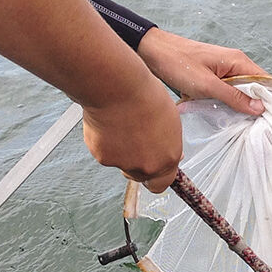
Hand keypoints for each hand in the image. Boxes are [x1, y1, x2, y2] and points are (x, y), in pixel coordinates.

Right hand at [81, 76, 183, 193]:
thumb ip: (166, 142)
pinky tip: (108, 122)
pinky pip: (104, 153)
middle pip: (140, 176)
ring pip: (121, 163)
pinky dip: (105, 142)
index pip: (162, 184)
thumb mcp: (169, 120)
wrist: (118, 88)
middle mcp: (147, 166)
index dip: (156, 176)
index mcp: (168, 157)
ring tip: (121, 124)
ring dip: (121, 150)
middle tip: (133, 141)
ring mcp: (124, 164)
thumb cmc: (145, 96)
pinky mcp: (103, 157)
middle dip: (137, 164)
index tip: (153, 168)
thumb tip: (164, 149)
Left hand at [138, 28, 266, 116]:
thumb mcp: (207, 85)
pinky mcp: (215, 75)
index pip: (266, 81)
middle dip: (256, 105)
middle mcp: (236, 63)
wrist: (153, 51)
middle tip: (257, 126)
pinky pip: (229, 91)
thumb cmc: (178, 64)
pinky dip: (227, 102)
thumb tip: (260, 108)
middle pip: (256, 87)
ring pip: (242, 91)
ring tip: (242, 123)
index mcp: (238, 61)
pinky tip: (224, 114)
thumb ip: (234, 97)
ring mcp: (225, 69)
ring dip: (240, 105)